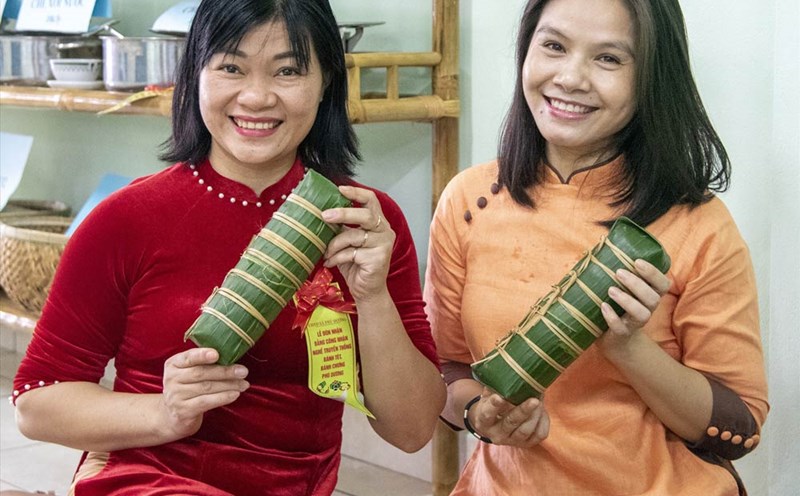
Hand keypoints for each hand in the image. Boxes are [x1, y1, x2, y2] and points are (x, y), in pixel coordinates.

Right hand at [159, 348, 248, 440]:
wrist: (173, 416)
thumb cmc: (188, 388)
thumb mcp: (189, 372)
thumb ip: (204, 363)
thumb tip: (231, 355)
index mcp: (174, 364)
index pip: (188, 357)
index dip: (202, 355)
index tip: (217, 354)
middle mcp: (172, 379)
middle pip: (201, 372)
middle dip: (225, 371)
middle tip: (243, 371)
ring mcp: (176, 396)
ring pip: (207, 387)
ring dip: (229, 385)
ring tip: (244, 384)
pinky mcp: (183, 411)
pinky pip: (206, 402)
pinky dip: (223, 397)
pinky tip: (235, 394)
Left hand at [322, 185, 394, 300]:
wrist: (367, 291)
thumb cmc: (356, 265)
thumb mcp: (347, 242)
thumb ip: (342, 227)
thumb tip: (322, 212)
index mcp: (378, 223)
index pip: (371, 200)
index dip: (356, 193)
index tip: (339, 189)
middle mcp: (385, 231)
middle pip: (365, 215)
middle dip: (343, 213)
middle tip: (324, 215)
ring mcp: (384, 245)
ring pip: (354, 236)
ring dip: (334, 244)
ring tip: (326, 252)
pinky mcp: (379, 259)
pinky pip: (351, 253)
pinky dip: (337, 258)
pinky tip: (330, 263)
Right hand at [467, 389, 549, 447]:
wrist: (493, 426)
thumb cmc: (491, 405)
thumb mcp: (488, 396)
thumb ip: (494, 385)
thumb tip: (505, 368)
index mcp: (484, 421)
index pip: (487, 414)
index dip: (493, 406)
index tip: (499, 397)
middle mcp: (496, 435)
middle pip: (510, 423)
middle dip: (523, 411)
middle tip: (534, 400)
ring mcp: (512, 441)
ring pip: (526, 431)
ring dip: (535, 415)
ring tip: (540, 400)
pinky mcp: (526, 444)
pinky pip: (538, 435)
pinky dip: (543, 421)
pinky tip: (542, 410)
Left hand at [598, 259, 670, 358]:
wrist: (612, 338)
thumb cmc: (617, 305)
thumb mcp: (620, 287)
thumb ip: (618, 271)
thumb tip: (601, 245)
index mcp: (649, 294)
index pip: (662, 283)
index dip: (653, 273)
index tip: (637, 261)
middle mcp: (647, 308)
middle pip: (653, 298)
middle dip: (637, 284)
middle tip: (619, 273)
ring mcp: (635, 323)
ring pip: (642, 314)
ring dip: (627, 300)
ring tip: (610, 290)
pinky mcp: (622, 334)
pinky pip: (622, 328)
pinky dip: (613, 318)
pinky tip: (603, 307)